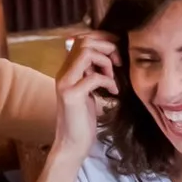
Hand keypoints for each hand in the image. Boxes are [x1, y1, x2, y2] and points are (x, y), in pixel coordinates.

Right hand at [53, 32, 119, 163]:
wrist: (72, 143)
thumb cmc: (83, 118)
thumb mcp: (89, 90)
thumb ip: (93, 72)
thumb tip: (112, 55)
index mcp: (67, 69)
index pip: (82, 38)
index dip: (103, 39)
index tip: (118, 50)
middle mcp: (63, 73)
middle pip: (84, 41)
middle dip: (107, 47)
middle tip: (118, 63)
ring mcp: (65, 84)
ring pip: (87, 53)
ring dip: (106, 62)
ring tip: (113, 78)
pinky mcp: (71, 96)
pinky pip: (94, 77)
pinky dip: (108, 81)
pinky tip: (113, 92)